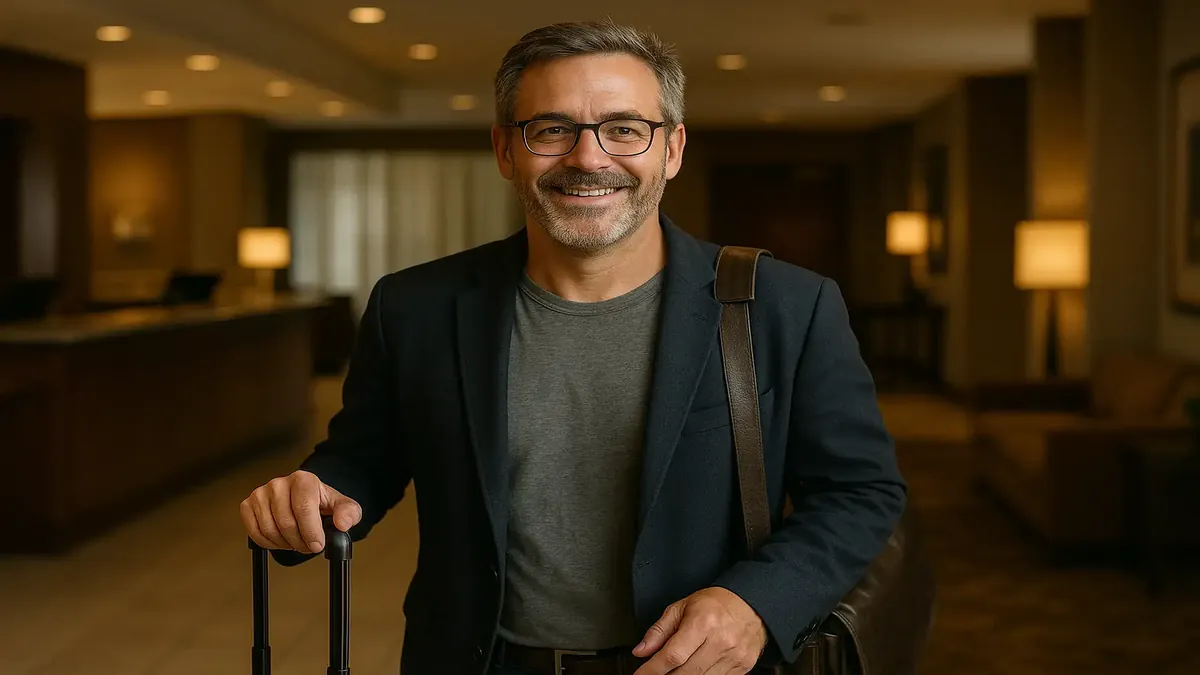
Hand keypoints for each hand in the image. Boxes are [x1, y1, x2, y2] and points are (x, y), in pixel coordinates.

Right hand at [240, 470, 360, 553]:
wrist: (304, 499)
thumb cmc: (321, 504)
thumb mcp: (342, 507)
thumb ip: (349, 514)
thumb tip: (343, 524)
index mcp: (303, 479)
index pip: (304, 508)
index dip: (311, 531)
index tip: (318, 545)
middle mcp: (279, 483)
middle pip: (286, 522)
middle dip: (300, 541)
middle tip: (309, 546)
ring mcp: (261, 493)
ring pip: (270, 529)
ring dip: (285, 544)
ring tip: (296, 541)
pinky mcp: (248, 505)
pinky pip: (254, 532)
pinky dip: (268, 543)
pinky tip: (280, 539)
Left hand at [632, 587, 767, 674]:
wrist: (750, 604)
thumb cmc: (715, 604)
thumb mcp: (682, 608)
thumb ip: (659, 631)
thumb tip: (641, 650)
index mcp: (702, 623)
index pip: (672, 655)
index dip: (652, 670)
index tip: (640, 674)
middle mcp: (720, 641)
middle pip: (685, 673)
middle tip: (656, 674)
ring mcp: (733, 657)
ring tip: (674, 671)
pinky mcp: (742, 667)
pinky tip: (694, 671)